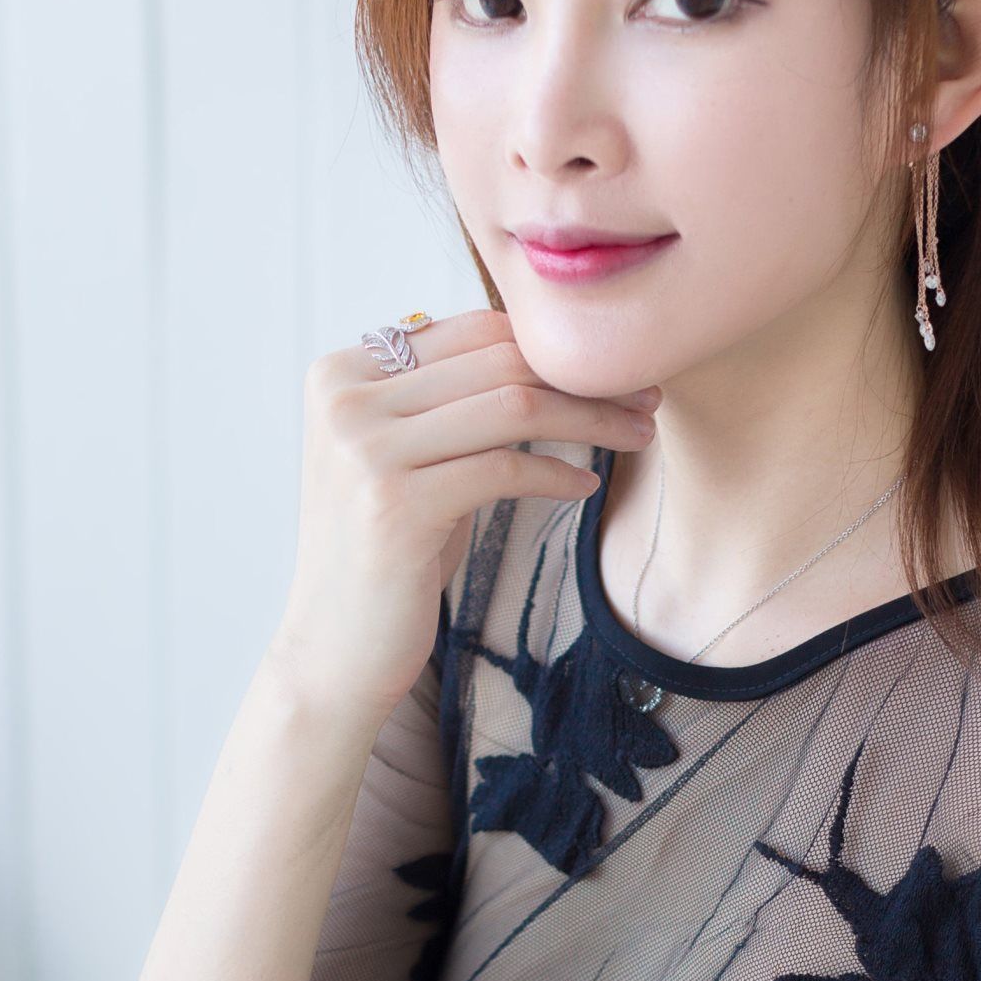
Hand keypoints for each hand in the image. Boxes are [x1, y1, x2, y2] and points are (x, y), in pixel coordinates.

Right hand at [269, 306, 658, 730]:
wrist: (334, 648)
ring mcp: (365, 451)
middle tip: (645, 395)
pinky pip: (506, 467)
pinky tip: (586, 485)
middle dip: (584, 376)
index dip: (551, 346)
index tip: (615, 369)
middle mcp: (345, 400)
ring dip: (590, 417)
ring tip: (636, 434)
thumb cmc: (388, 551)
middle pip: (496, 360)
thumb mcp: (407, 457)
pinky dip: (558, 473)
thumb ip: (446, 398)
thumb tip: (540, 344)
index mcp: (341, 372)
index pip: (471, 331)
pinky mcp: (396, 504)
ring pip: (512, 406)